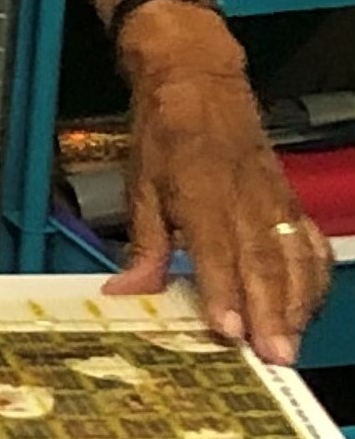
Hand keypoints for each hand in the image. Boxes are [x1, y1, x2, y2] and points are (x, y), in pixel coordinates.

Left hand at [107, 27, 329, 363]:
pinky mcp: (287, 199)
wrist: (197, 82)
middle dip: (270, 313)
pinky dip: (314, 274)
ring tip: (293, 340)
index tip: (230, 330)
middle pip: (262, 263)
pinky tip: (311, 302)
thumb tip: (125, 292)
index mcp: (200, 192)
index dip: (224, 292)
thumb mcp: (140, 187)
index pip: (214, 251)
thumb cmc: (164, 134)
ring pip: (292, 257)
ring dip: (296, 303)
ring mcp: (271, 199)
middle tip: (275, 356)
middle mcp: (243, 198)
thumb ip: (143, 245)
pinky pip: (308, 241)